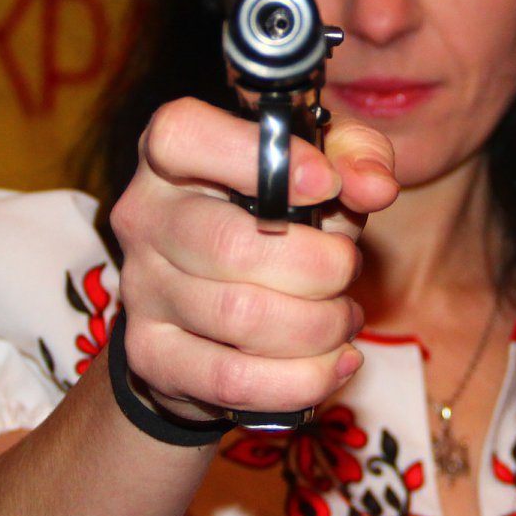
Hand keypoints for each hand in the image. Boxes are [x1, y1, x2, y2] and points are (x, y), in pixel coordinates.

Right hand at [108, 97, 397, 420]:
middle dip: (320, 267)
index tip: (326, 183)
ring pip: (242, 319)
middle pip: (232, 246)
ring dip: (320, 325)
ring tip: (344, 317)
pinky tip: (335, 361)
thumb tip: (374, 186)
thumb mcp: (320, 166)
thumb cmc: (275, 216)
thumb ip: (355, 157)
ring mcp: (141, 289)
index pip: (184, 136)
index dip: (260, 158)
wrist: (212, 307)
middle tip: (348, 269)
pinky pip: (234, 380)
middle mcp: (144, 216)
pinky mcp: (151, 356)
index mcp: (173, 154)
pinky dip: (303, 379)